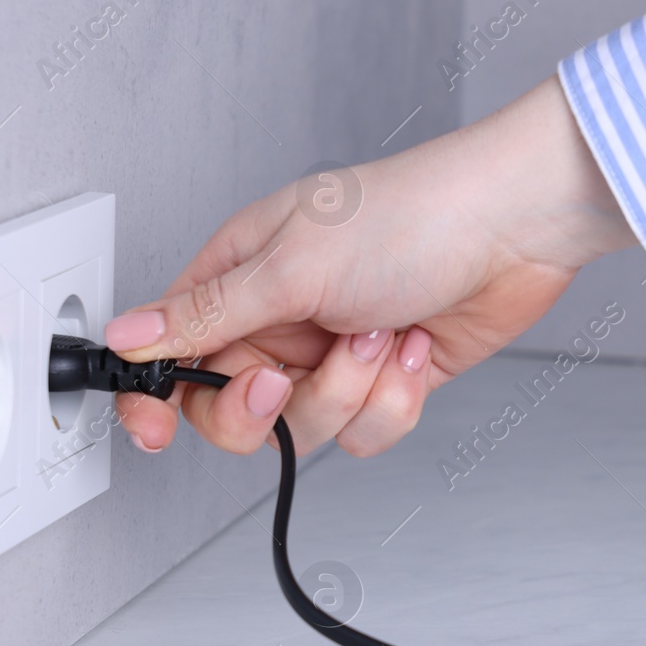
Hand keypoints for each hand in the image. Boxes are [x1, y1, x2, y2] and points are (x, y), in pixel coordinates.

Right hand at [106, 77, 635, 457]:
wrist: (517, 227)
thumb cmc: (413, 214)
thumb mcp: (292, 265)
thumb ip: (206, 313)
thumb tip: (128, 336)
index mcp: (242, 274)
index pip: (171, 348)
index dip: (153, 395)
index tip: (153, 430)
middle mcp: (282, 317)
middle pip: (233, 407)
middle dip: (271, 405)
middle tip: (293, 376)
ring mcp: (335, 353)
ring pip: (305, 427)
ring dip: (348, 392)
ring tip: (379, 336)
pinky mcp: (386, 381)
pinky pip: (364, 431)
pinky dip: (392, 400)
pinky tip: (412, 348)